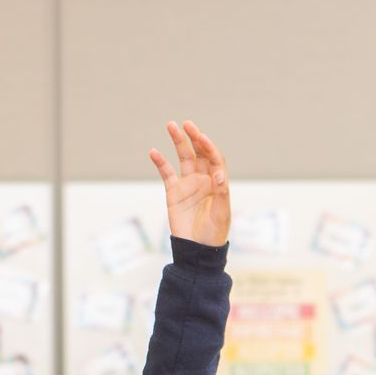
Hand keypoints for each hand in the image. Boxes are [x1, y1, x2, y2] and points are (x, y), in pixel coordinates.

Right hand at [148, 120, 229, 246]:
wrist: (196, 250)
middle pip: (199, 153)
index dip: (208, 146)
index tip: (201, 137)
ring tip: (171, 125)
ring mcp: (188, 184)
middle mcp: (203, 179)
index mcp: (217, 183)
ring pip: (183, 158)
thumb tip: (218, 173)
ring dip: (178, 142)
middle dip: (193, 138)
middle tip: (186, 124)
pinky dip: (161, 162)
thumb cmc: (213, 234)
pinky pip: (166, 173)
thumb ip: (221, 193)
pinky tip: (154, 151)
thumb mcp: (221, 214)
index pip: (214, 158)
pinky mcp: (174, 192)